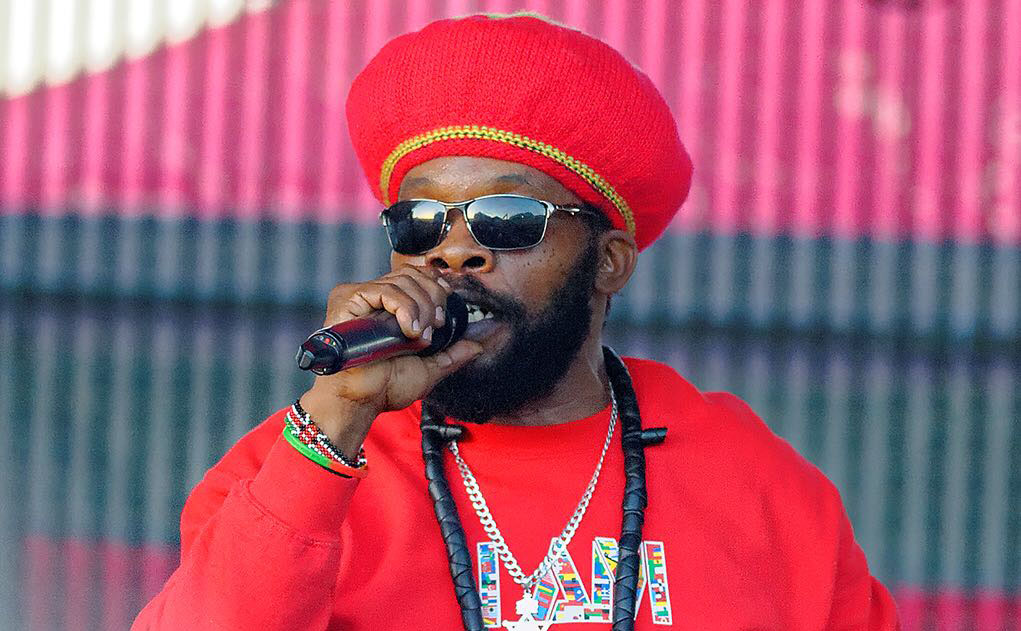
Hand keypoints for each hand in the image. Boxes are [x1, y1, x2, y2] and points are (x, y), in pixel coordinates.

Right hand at [299, 266, 482, 454]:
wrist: (360, 400)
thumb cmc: (385, 388)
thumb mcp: (428, 369)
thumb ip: (452, 355)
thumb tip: (477, 346)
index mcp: (389, 308)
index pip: (416, 276)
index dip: (435, 286)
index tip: (444, 314)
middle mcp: (374, 298)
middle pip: (413, 274)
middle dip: (433, 299)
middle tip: (434, 328)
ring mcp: (360, 296)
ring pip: (402, 280)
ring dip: (421, 308)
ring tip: (419, 336)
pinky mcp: (348, 299)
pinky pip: (385, 290)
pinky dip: (404, 308)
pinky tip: (408, 330)